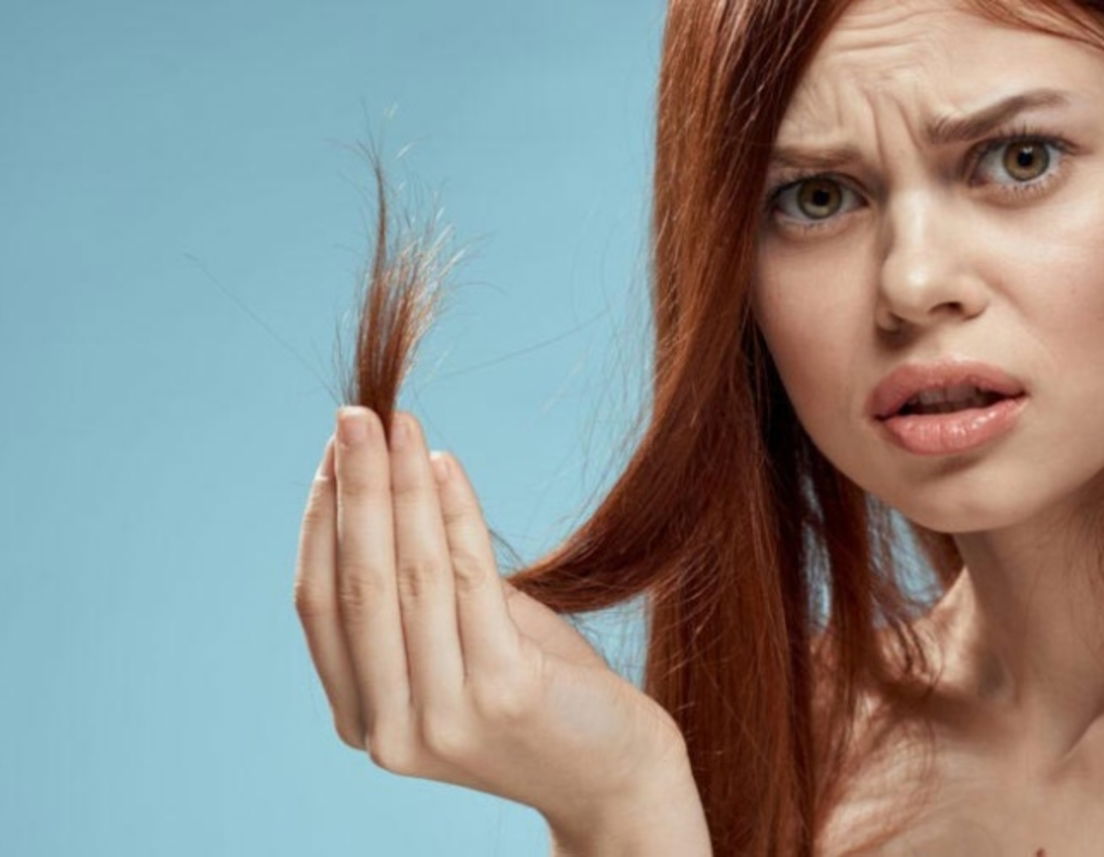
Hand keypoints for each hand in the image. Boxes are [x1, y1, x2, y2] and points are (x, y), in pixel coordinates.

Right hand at [293, 407, 692, 831]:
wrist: (614, 773)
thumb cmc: (538, 696)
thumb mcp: (463, 645)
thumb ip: (421, 592)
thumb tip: (394, 487)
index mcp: (364, 719)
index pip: (318, 604)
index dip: (321, 521)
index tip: (333, 456)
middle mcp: (390, 731)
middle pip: (357, 584)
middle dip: (354, 489)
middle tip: (355, 416)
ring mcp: (444, 719)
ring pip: (410, 577)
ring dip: (402, 488)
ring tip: (401, 425)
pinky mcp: (503, 694)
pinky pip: (469, 581)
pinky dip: (455, 515)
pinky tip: (447, 465)